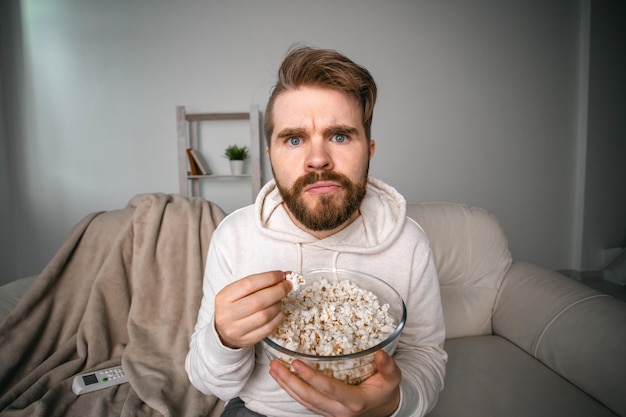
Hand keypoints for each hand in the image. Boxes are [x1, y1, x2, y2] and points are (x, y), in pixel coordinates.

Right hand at [215, 270, 291, 348]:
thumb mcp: (236, 292)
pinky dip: (278, 318)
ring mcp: (236, 330)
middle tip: (287, 286)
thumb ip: (257, 284)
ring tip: (279, 300)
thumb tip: (283, 277)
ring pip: (265, 316)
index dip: (269, 278)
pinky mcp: (246, 340)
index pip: (249, 284)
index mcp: (224, 297)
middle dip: (278, 291)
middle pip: (258, 301)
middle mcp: (228, 314)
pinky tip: (278, 312)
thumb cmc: (234, 306)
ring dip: (278, 305)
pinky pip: (268, 329)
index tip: (282, 275)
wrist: (222, 331)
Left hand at [269, 350, 401, 416]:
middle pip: (309, 397)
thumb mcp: (393, 378)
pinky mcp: (325, 411)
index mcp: (355, 401)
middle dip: (290, 382)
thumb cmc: (386, 390)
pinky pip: (305, 402)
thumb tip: (380, 353)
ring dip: (286, 386)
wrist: (384, 408)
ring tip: (274, 369)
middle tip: (276, 365)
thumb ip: (388, 367)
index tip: (296, 362)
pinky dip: (292, 390)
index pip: (329, 389)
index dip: (311, 377)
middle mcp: (339, 411)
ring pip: (304, 401)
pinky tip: (282, 379)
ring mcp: (330, 413)